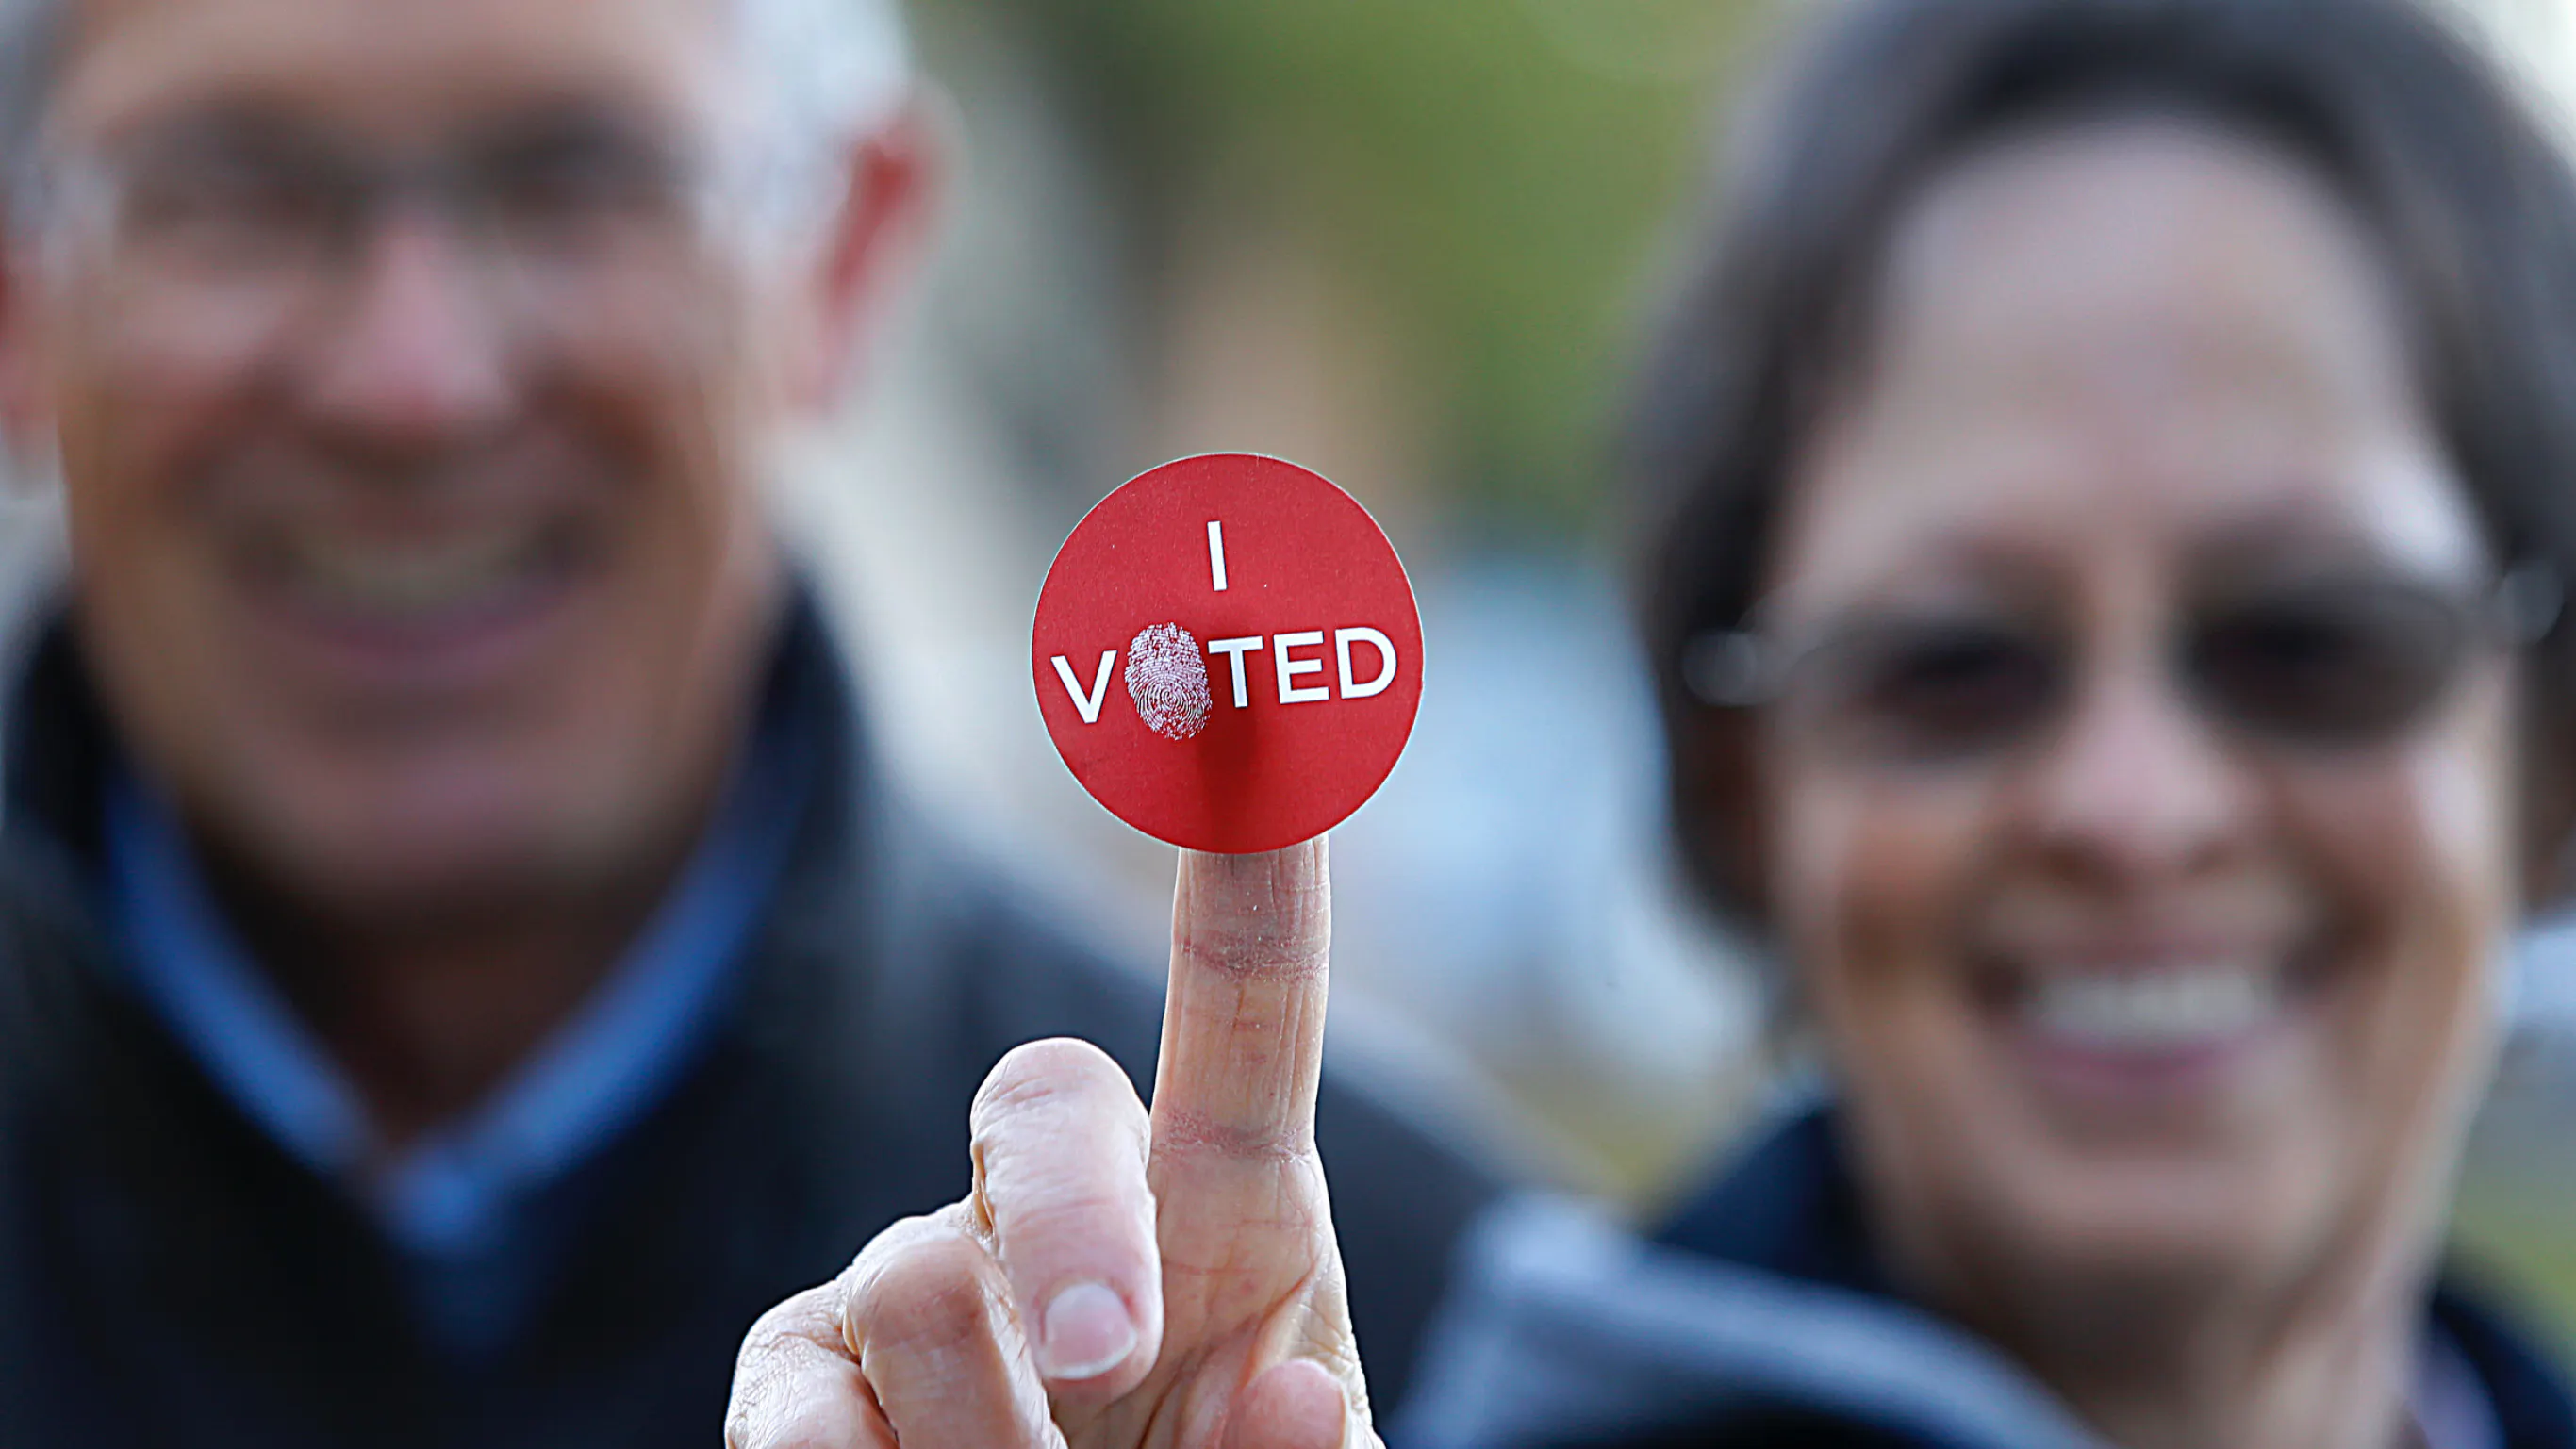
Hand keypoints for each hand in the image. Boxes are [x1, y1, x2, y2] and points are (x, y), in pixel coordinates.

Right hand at [724, 838, 1372, 1448]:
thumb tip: (1293, 1399)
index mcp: (1228, 1207)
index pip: (1245, 1002)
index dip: (1251, 852)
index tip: (1247, 670)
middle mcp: (1059, 1202)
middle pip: (1041, 1101)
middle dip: (1078, 1225)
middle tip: (1115, 1362)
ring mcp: (912, 1281)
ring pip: (917, 1282)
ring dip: (996, 1441)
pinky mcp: (795, 1381)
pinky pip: (794, 1416)